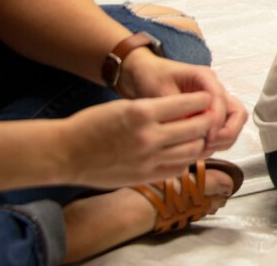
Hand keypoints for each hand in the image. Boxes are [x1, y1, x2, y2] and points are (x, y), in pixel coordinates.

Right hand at [59, 92, 219, 188]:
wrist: (66, 153)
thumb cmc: (92, 125)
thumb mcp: (125, 106)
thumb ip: (155, 109)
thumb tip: (185, 111)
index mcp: (142, 113)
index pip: (187, 104)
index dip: (202, 101)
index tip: (207, 98)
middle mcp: (148, 137)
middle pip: (195, 128)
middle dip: (206, 120)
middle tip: (210, 116)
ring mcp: (148, 160)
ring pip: (191, 150)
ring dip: (198, 141)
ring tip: (198, 135)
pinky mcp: (145, 177)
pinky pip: (177, 168)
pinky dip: (185, 159)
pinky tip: (182, 152)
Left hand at [118, 51, 247, 153]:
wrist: (144, 74)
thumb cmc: (151, 77)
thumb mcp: (160, 90)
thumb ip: (177, 108)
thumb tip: (190, 129)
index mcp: (204, 77)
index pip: (221, 100)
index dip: (217, 121)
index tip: (207, 138)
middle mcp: (214, 90)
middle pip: (237, 113)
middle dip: (228, 132)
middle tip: (209, 144)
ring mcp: (213, 103)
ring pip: (233, 124)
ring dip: (223, 140)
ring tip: (201, 150)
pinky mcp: (207, 114)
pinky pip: (221, 130)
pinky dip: (215, 142)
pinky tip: (197, 149)